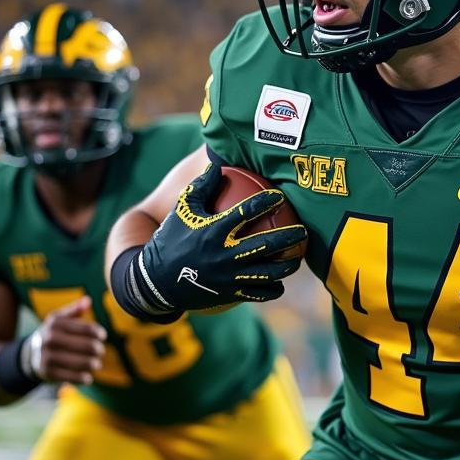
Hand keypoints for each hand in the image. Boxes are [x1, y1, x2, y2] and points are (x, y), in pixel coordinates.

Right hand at [27, 297, 105, 384]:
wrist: (30, 354)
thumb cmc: (53, 333)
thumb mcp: (59, 319)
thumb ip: (75, 310)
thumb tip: (87, 300)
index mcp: (55, 323)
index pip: (83, 328)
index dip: (96, 332)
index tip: (103, 336)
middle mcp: (49, 339)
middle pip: (83, 345)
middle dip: (96, 349)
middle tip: (101, 351)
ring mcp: (47, 356)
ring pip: (78, 362)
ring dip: (91, 364)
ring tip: (97, 364)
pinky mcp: (47, 372)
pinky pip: (69, 376)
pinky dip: (81, 377)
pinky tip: (89, 377)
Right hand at [131, 164, 307, 317]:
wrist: (156, 281)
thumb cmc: (170, 240)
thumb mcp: (182, 210)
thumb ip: (201, 187)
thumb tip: (218, 165)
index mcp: (213, 231)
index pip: (246, 212)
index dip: (266, 202)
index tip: (280, 196)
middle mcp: (224, 254)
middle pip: (266, 245)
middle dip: (289, 237)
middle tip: (303, 230)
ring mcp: (228, 277)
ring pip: (268, 273)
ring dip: (286, 266)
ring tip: (297, 258)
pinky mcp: (229, 293)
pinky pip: (258, 294)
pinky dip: (272, 289)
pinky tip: (279, 283)